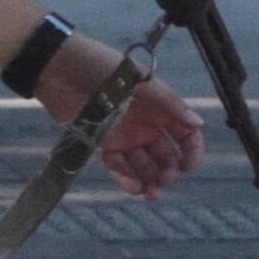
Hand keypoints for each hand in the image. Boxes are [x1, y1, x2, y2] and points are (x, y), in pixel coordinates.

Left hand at [69, 64, 205, 198]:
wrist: (60, 67)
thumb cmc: (102, 65)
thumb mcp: (141, 79)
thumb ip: (169, 103)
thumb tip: (198, 123)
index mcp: (160, 109)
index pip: (186, 135)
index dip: (192, 152)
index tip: (189, 166)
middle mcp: (146, 125)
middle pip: (165, 156)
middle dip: (169, 172)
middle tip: (165, 181)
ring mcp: (124, 136)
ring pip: (143, 165)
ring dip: (150, 181)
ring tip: (151, 194)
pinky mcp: (101, 143)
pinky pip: (118, 166)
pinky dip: (126, 178)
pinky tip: (133, 187)